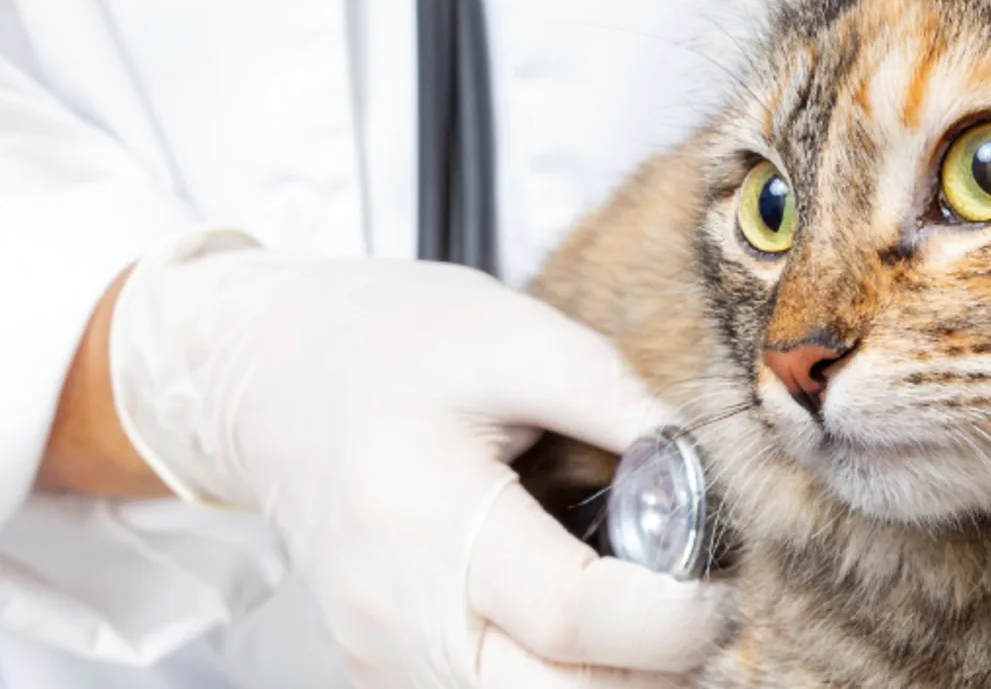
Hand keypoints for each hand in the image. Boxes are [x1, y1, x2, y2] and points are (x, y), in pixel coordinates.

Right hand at [108, 230, 725, 687]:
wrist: (274, 376)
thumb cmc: (392, 347)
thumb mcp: (518, 336)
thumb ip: (621, 406)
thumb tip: (713, 487)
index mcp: (424, 511)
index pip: (574, 619)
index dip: (675, 617)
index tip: (716, 584)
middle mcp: (394, 608)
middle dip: (652, 672)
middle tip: (687, 611)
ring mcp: (382, 656)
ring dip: (606, 684)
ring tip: (628, 611)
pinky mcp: (383, 677)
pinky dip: (555, 683)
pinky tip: (570, 624)